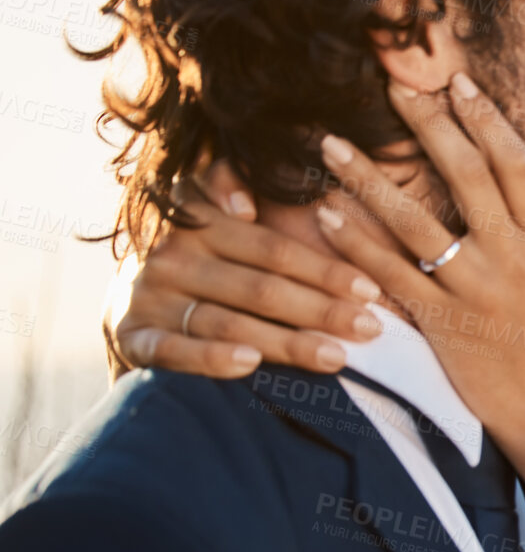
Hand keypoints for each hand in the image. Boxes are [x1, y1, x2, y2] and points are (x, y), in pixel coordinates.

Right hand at [108, 162, 382, 377]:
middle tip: (371, 329)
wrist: (126, 303)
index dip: (325, 270)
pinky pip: (175, 350)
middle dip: (320, 310)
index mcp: (200, 224)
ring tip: (336, 357)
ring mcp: (150, 298)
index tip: (371, 290)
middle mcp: (172, 257)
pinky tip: (250, 363)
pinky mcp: (133, 337)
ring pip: (228, 322)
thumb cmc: (199, 260)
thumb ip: (233, 188)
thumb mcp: (214, 216)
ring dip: (285, 342)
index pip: (274, 250)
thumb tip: (247, 201)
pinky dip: (211, 357)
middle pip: (259, 288)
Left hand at [311, 74, 524, 451]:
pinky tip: (326, 214)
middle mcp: (508, 257)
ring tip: (331, 145)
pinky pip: (389, 275)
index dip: (487, 119)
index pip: (515, 164)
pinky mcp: (438, 321)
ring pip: (414, 222)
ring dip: (369, 180)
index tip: (458, 83)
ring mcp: (471, 289)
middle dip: (429, 125)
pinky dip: (355, 243)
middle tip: (393, 88)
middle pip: (466, 175)